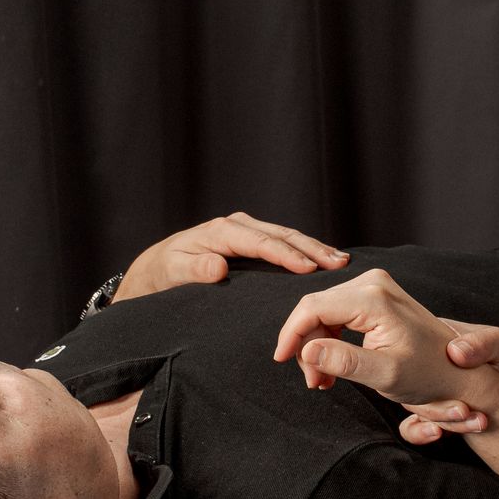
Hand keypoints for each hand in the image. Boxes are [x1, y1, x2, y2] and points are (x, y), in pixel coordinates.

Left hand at [113, 211, 347, 302]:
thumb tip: (219, 267)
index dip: (287, 256)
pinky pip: (282, 242)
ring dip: (314, 247)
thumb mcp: (174, 273)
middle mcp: (238, 225)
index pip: (261, 242)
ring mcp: (247, 229)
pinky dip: (304, 250)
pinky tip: (323, 258)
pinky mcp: (252, 238)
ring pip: (287, 236)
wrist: (158, 266)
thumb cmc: (166, 272)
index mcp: (222, 231)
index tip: (309, 269)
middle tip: (339, 262)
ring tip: (340, 260)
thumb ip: (195, 270)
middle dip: (312, 248)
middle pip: (281, 235)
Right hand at [272, 268, 460, 407]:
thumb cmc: (427, 374)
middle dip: (306, 346)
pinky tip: (334, 364)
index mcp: (373, 298)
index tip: (281, 360)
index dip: (291, 335)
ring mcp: (373, 286)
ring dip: (317, 345)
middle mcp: (371, 283)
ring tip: (324, 380)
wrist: (455, 370)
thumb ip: (344, 362)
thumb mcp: (385, 374)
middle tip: (315, 383)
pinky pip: (336, 312)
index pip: (313, 307)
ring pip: (322, 311)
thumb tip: (307, 351)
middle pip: (315, 308)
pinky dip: (330, 339)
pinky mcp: (373, 295)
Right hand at [397, 324, 498, 443]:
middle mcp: (434, 365)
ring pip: (415, 405)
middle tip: (462, 408)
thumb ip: (484, 344)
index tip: (430, 385)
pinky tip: (439, 435)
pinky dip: (424, 432)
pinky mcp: (445, 411)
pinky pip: (421, 423)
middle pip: (408, 382)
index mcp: (442, 339)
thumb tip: (454, 352)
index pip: (408, 348)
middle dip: (429, 401)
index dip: (409, 367)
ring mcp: (438, 390)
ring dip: (435, 418)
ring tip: (471, 420)